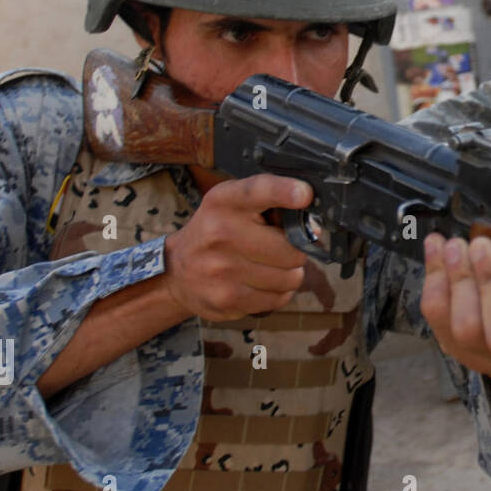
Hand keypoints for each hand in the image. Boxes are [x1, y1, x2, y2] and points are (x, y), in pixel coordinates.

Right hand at [162, 174, 311, 321]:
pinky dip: (278, 292)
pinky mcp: (227, 299)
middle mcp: (220, 233)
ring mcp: (222, 270)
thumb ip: (271, 205)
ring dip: (288, 273)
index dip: (285, 191)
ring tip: (269, 265)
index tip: (305, 193)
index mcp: (224, 201)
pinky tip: (260, 282)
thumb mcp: (234, 205)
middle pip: (290, 249)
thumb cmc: (216, 232)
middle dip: (295, 250)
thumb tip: (314, 227)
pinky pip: (279, 298)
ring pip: (290, 277)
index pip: (258, 190)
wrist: (176, 271)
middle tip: (281, 247)